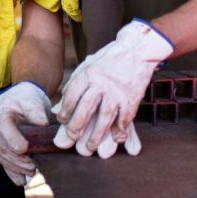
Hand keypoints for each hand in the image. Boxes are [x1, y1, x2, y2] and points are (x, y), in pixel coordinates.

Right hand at [0, 82, 52, 185]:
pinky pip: (6, 163)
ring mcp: (0, 140)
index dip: (13, 139)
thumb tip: (43, 123)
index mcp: (4, 115)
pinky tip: (21, 181)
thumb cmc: (27, 98)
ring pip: (3, 157)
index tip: (24, 149)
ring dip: (16, 168)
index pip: (5, 128)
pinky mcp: (6, 148)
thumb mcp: (31, 99)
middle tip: (32, 166)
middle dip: (16, 159)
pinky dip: (12, 173)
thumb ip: (35, 110)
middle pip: (2, 147)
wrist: (20, 100)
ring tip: (31, 173)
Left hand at [54, 19, 173, 154]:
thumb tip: (59, 108)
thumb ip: (74, 84)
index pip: (72, 96)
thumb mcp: (88, 65)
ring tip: (91, 147)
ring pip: (104, 117)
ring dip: (97, 135)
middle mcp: (102, 83)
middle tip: (71, 139)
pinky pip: (124, 118)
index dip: (65, 111)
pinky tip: (116, 138)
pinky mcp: (132, 98)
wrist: (137, 49)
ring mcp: (118, 91)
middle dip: (76, 127)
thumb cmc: (110, 59)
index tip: (63, 121)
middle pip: (85, 109)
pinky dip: (120, 131)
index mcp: (89, 73)